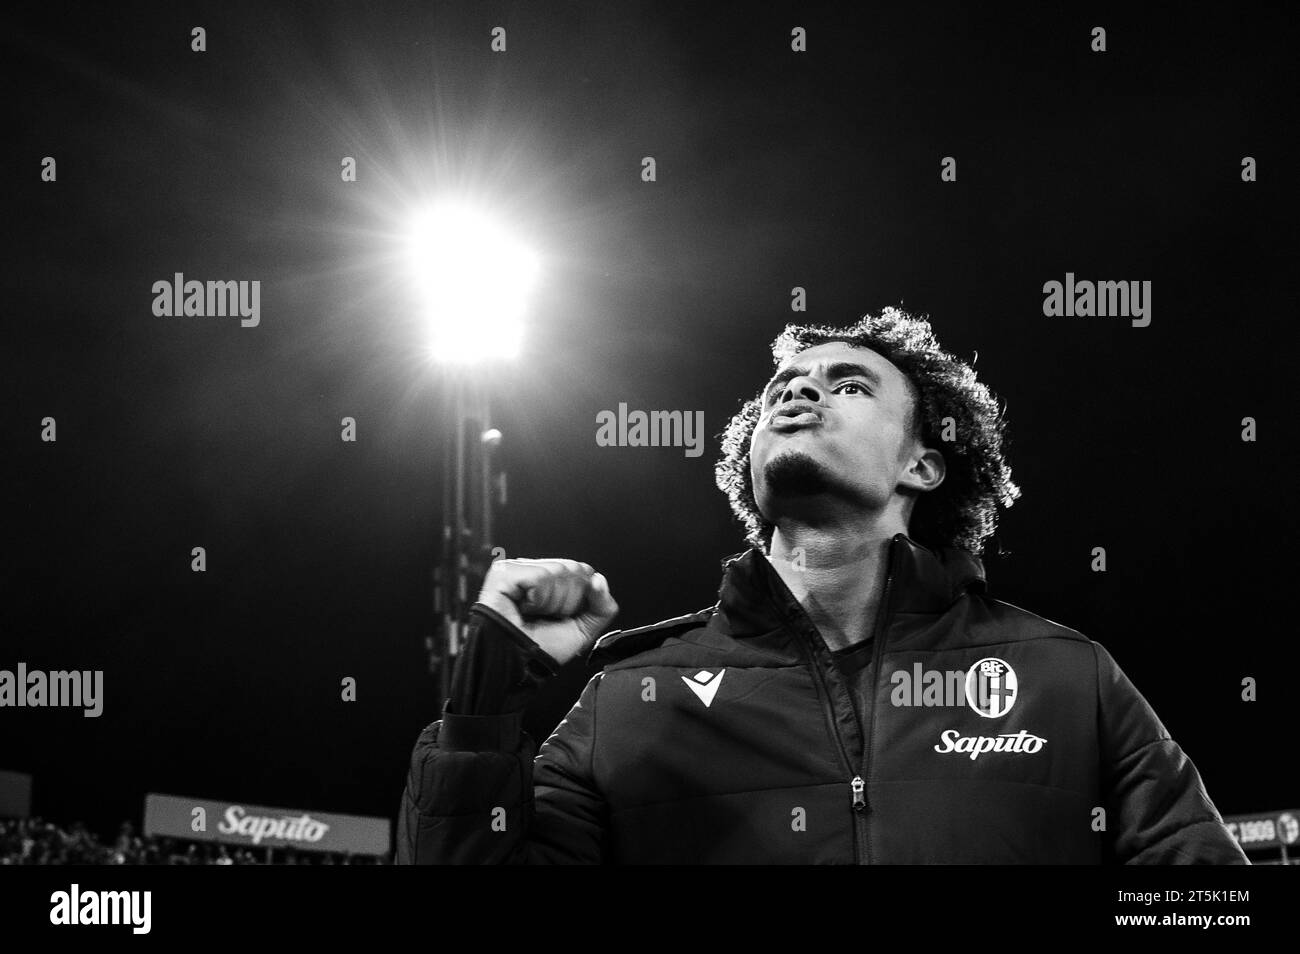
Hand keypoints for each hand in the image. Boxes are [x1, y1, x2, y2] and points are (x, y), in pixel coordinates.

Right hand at [476, 558, 618, 665]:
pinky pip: (540, 576)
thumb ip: (602, 607)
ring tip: (533, 615)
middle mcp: (535, 571)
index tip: (563, 616)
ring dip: (551, 603)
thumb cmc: (542, 649)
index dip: (581, 597)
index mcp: (553, 581)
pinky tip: (522, 609)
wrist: (519, 665)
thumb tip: (599, 579)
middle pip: (574, 569)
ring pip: (558, 571)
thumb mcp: (583, 630)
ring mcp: (519, 569)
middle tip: (546, 617)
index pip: (583, 571)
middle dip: (567, 602)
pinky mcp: (504, 572)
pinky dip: (537, 599)